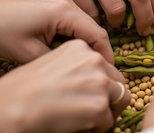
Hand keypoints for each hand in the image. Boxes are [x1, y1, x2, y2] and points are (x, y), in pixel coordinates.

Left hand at [0, 0, 113, 63]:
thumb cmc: (0, 30)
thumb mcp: (31, 53)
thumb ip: (62, 60)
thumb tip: (81, 70)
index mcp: (64, 11)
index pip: (98, 35)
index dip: (107, 56)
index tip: (108, 73)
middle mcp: (67, 1)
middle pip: (94, 28)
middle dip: (98, 51)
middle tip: (98, 71)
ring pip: (86, 25)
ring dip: (87, 43)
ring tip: (84, 63)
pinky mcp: (55, 2)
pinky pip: (75, 21)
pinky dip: (76, 36)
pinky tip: (69, 49)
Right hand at [0, 40, 129, 132]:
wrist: (13, 106)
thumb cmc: (25, 88)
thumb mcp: (52, 61)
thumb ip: (77, 65)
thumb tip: (97, 78)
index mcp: (81, 47)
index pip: (106, 66)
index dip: (103, 83)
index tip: (93, 94)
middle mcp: (94, 60)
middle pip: (119, 81)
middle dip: (111, 97)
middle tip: (97, 110)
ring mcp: (99, 82)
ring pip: (121, 99)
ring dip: (109, 111)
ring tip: (90, 118)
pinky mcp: (100, 105)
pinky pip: (109, 121)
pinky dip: (98, 127)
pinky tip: (80, 125)